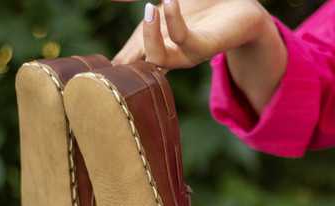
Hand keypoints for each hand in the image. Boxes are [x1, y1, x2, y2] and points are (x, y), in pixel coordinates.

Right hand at [113, 0, 286, 114]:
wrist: (239, 4)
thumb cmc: (202, 3)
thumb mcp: (166, 4)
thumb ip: (142, 4)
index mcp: (156, 43)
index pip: (129, 58)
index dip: (116, 62)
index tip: (99, 66)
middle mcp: (168, 53)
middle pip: (138, 66)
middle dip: (125, 61)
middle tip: (115, 51)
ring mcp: (186, 53)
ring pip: (158, 58)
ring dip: (150, 36)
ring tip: (150, 9)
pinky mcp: (205, 46)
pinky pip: (184, 39)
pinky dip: (173, 21)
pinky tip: (168, 3)